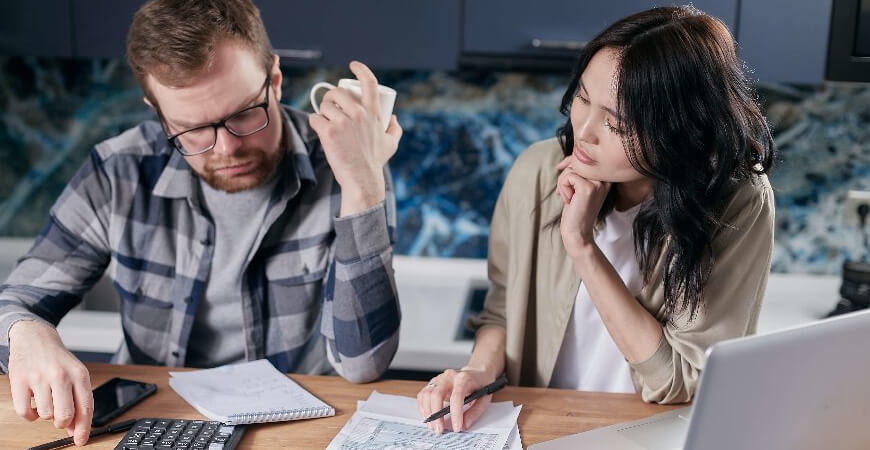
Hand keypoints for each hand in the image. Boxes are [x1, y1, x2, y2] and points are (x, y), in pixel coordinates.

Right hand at [8, 320, 93, 445]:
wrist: (35, 338)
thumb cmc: (58, 360)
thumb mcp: (75, 375)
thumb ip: (78, 401)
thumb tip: (76, 429)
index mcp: (79, 374)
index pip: (85, 407)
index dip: (83, 428)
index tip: (81, 440)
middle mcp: (60, 375)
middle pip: (65, 416)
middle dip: (63, 423)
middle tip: (61, 417)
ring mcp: (39, 378)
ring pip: (45, 415)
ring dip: (46, 414)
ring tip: (47, 400)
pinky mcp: (19, 381)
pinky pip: (24, 412)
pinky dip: (30, 414)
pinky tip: (34, 404)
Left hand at [308, 61, 402, 215]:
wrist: (362, 179)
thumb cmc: (375, 162)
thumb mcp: (391, 143)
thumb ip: (395, 129)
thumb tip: (393, 118)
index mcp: (373, 112)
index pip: (369, 82)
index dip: (361, 70)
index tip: (353, 65)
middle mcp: (358, 113)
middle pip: (337, 93)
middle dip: (331, 97)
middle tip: (330, 107)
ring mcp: (342, 122)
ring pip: (324, 105)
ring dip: (322, 111)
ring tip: (326, 121)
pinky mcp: (328, 132)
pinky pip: (315, 118)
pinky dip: (315, 123)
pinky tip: (319, 129)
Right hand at [416, 368, 493, 433]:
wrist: (476, 372)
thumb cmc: (480, 385)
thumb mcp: (484, 398)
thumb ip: (475, 412)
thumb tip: (464, 425)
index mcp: (464, 378)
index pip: (456, 396)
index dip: (456, 414)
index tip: (457, 427)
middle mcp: (449, 376)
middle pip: (436, 394)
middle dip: (436, 414)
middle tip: (439, 430)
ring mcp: (439, 379)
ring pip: (426, 394)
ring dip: (427, 412)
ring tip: (433, 426)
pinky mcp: (433, 383)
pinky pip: (423, 394)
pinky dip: (423, 407)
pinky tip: (428, 417)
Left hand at [556, 156, 610, 258]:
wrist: (577, 232)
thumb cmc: (575, 211)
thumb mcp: (578, 188)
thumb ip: (578, 172)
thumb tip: (567, 159)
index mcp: (607, 177)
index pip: (587, 157)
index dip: (571, 160)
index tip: (560, 167)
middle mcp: (606, 178)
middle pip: (579, 161)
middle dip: (565, 174)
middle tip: (565, 192)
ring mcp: (599, 182)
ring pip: (572, 168)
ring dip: (562, 182)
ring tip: (567, 197)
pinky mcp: (589, 188)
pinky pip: (568, 176)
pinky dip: (562, 187)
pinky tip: (568, 200)